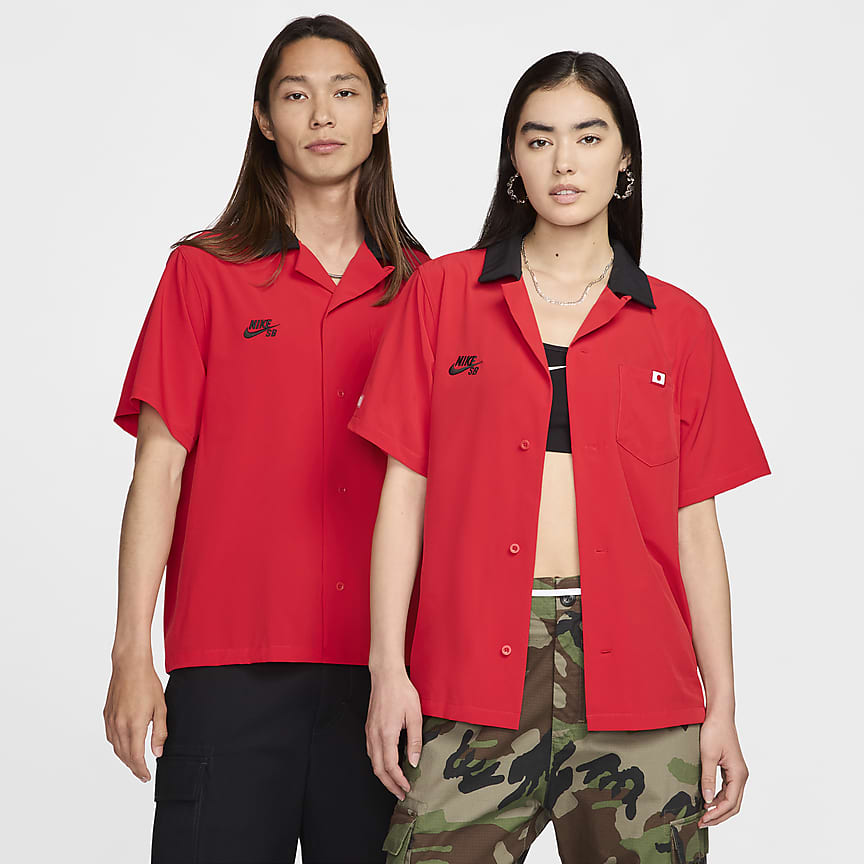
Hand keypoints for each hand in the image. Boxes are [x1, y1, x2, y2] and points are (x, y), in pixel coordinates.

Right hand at [103, 653, 166, 781]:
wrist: (129, 666)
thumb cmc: (147, 683)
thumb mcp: (160, 708)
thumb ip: (159, 732)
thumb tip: (157, 752)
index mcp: (134, 725)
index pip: (136, 757)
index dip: (141, 770)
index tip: (146, 777)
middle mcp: (119, 726)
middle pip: (124, 756)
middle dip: (134, 767)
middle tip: (142, 774)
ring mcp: (111, 721)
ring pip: (116, 748)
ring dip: (125, 758)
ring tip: (135, 763)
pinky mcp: (106, 715)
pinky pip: (110, 737)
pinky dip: (117, 746)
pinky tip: (124, 745)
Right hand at [366, 666, 422, 800]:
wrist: (386, 676)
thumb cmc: (401, 692)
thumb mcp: (415, 715)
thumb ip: (415, 740)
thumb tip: (414, 761)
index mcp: (386, 734)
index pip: (390, 766)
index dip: (398, 781)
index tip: (406, 788)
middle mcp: (374, 735)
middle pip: (378, 769)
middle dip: (389, 785)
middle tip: (400, 794)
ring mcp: (369, 732)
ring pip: (372, 762)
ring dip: (383, 776)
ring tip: (395, 783)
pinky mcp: (369, 728)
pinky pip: (371, 752)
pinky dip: (378, 764)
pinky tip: (387, 765)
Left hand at [698, 713, 748, 827]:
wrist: (719, 715)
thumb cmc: (715, 731)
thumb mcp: (707, 755)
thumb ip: (707, 778)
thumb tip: (707, 800)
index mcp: (738, 774)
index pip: (730, 803)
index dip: (716, 814)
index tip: (703, 819)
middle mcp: (741, 776)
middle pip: (733, 805)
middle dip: (719, 816)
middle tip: (702, 822)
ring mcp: (737, 772)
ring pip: (731, 798)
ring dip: (719, 808)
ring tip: (703, 814)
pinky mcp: (732, 768)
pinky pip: (728, 789)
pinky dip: (719, 798)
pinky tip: (708, 800)